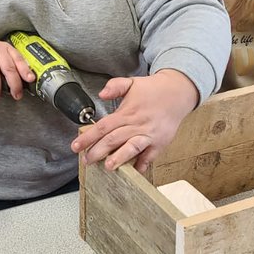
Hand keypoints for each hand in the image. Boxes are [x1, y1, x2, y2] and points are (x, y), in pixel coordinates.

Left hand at [71, 70, 198, 172]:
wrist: (178, 93)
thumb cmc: (152, 90)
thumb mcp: (131, 82)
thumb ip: (114, 86)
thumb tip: (101, 93)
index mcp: (127, 112)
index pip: (103, 126)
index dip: (88, 137)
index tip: (76, 146)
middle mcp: (137, 124)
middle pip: (114, 139)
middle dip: (98, 151)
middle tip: (86, 160)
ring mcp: (149, 134)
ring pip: (132, 147)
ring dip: (120, 158)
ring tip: (109, 166)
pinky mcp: (160, 142)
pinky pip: (150, 156)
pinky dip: (142, 164)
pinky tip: (134, 171)